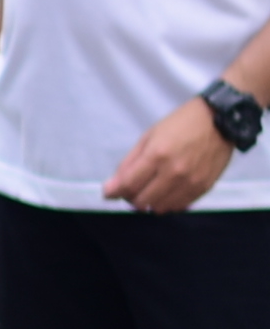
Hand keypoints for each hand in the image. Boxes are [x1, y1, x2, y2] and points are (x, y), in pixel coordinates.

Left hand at [102, 98, 236, 214]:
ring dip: (148, 203)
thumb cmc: (180, 124)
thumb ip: (129, 162)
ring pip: (159, 207)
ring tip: (147, 191)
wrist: (220, 121)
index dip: (113, 192)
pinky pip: (179, 206)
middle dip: (129, 197)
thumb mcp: (149, 136)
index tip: (108, 192)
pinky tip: (164, 192)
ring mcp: (191, 182)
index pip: (128, 185)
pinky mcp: (204, 188)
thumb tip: (112, 186)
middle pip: (141, 200)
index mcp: (157, 155)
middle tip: (130, 189)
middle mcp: (174, 172)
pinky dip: (166, 203)